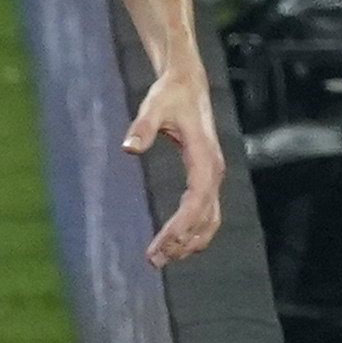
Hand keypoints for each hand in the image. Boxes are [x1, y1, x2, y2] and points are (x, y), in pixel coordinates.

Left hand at [125, 63, 224, 265]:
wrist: (187, 82)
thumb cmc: (170, 94)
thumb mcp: (153, 106)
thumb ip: (142, 127)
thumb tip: (128, 148)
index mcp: (204, 158)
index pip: (195, 202)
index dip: (180, 226)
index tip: (161, 244)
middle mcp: (213, 170)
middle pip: (204, 216)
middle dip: (182, 240)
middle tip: (154, 260)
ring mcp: (213, 174)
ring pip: (210, 218)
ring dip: (190, 240)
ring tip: (163, 258)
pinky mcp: (207, 175)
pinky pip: (207, 210)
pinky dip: (196, 230)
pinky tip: (178, 242)